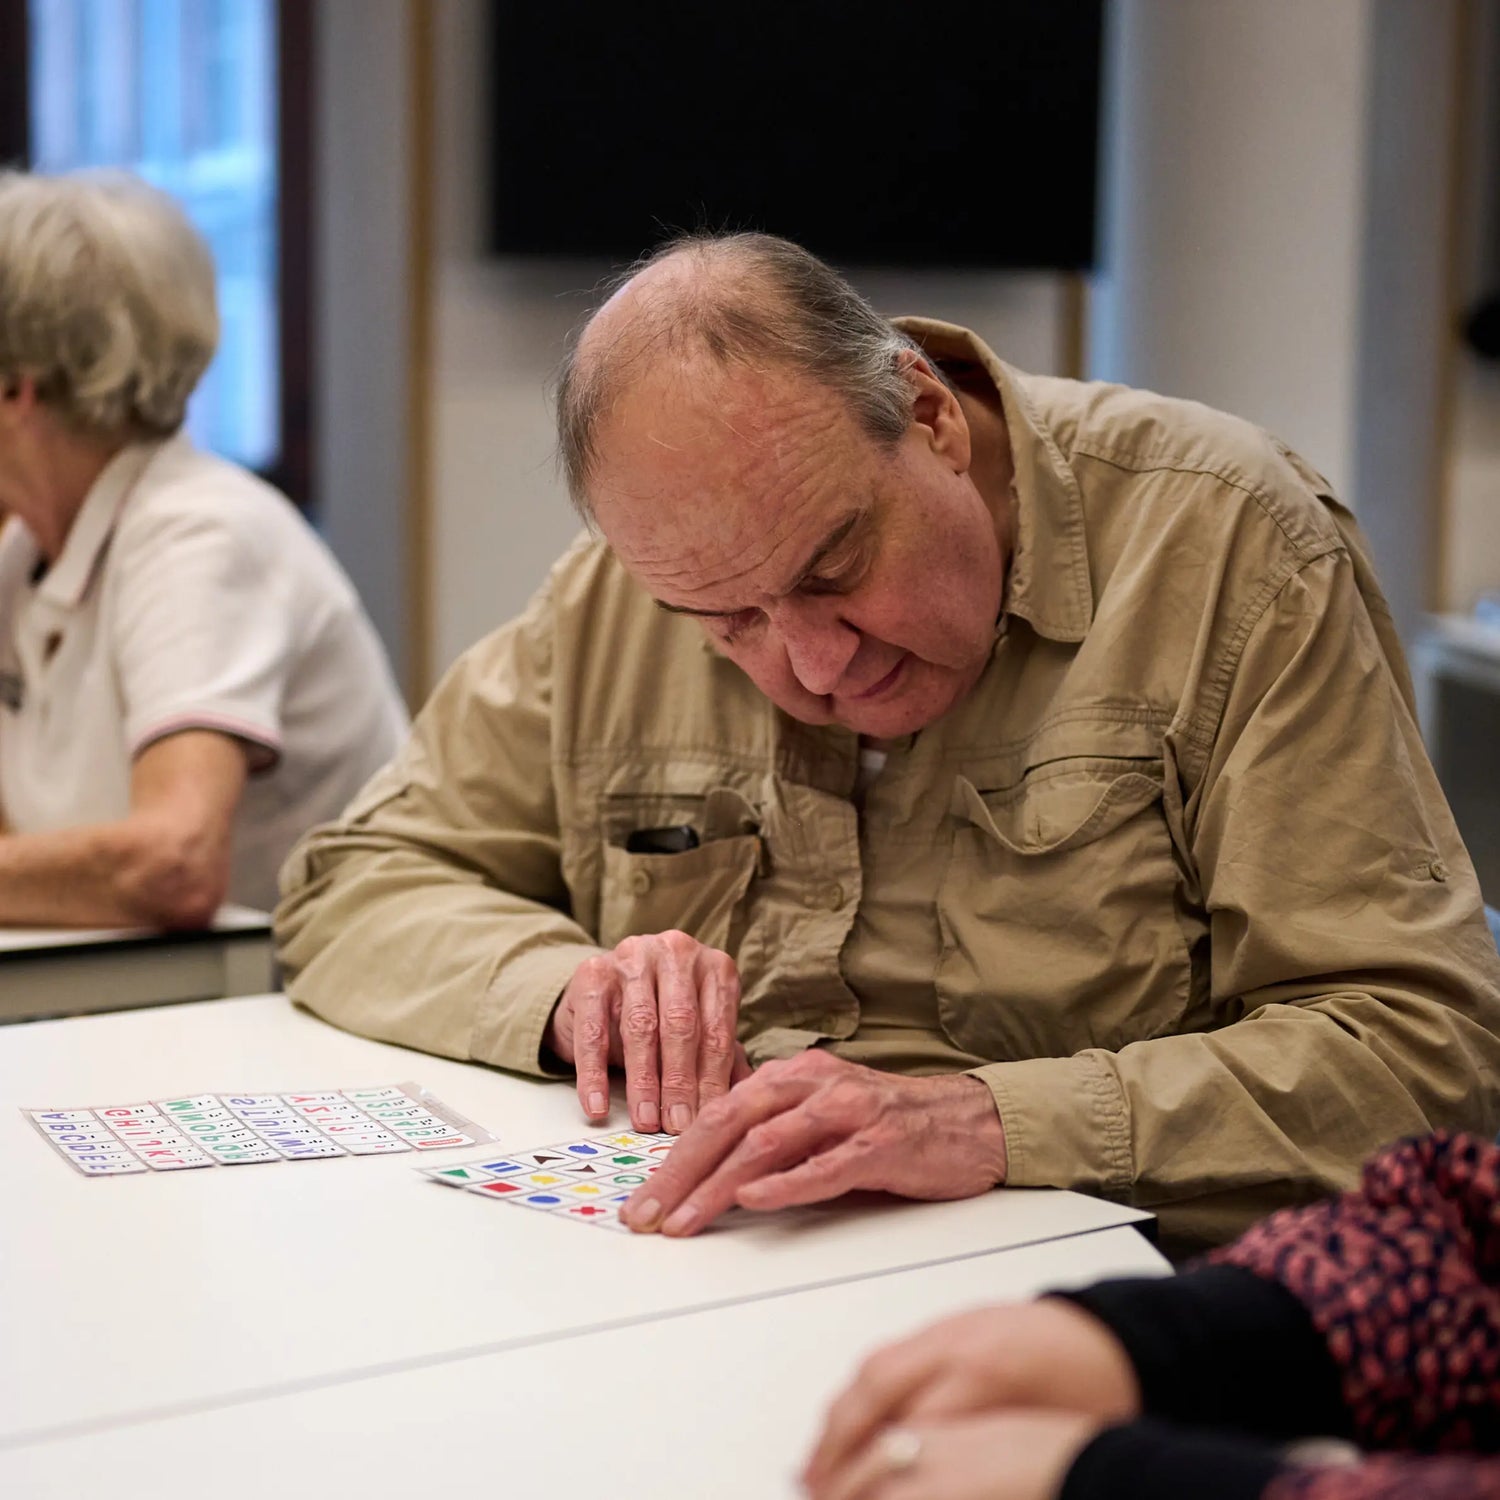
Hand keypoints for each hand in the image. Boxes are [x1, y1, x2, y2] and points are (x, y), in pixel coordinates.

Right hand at [545, 930, 750, 1133]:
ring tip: (645, 1121)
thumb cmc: (663, 1014)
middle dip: (680, 1083)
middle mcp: (676, 952)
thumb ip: (724, 1060)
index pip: (716, 1030)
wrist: (606, 988)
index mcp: (714, 966)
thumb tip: (746, 1102)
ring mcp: (632, 957)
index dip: (712, 1080)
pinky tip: (598, 1105)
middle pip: (681, 1025)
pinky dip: (594, 1073)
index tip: (707, 1120)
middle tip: (678, 1125)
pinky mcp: (592, 972)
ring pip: (640, 1027)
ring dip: (643, 1081)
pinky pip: (593, 1030)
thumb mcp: (700, 1029)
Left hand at [620, 1049, 1006, 1235]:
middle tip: (644, 1214)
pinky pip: (826, 1165)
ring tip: (684, 1219)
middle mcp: (814, 1084)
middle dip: (679, 1172)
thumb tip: (709, 1166)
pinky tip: (753, 1198)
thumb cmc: (890, 1124)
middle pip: (730, 1122)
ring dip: (718, 1185)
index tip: (641, 1198)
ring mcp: (848, 1112)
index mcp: (793, 1076)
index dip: (672, 1155)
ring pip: (767, 1143)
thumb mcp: (821, 1116)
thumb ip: (772, 1130)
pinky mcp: (881, 1144)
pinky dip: (786, 1182)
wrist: (970, 1121)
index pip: (717, 1112)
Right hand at [803, 1301, 1139, 1491]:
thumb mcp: (1050, 1436)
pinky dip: (860, 1392)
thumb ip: (988, 1455)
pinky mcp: (948, 1326)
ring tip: (815, 1463)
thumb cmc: (1095, 1392)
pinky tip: (847, 1423)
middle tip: (812, 1486)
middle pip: (877, 1387)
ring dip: (839, 1416)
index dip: (875, 1470)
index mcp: (987, 1371)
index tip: (847, 1498)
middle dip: (836, 1442)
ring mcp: (949, 1328)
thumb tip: (924, 1480)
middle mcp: (957, 1342)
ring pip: (874, 1367)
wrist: (1112, 1336)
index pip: (911, 1423)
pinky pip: (889, 1355)